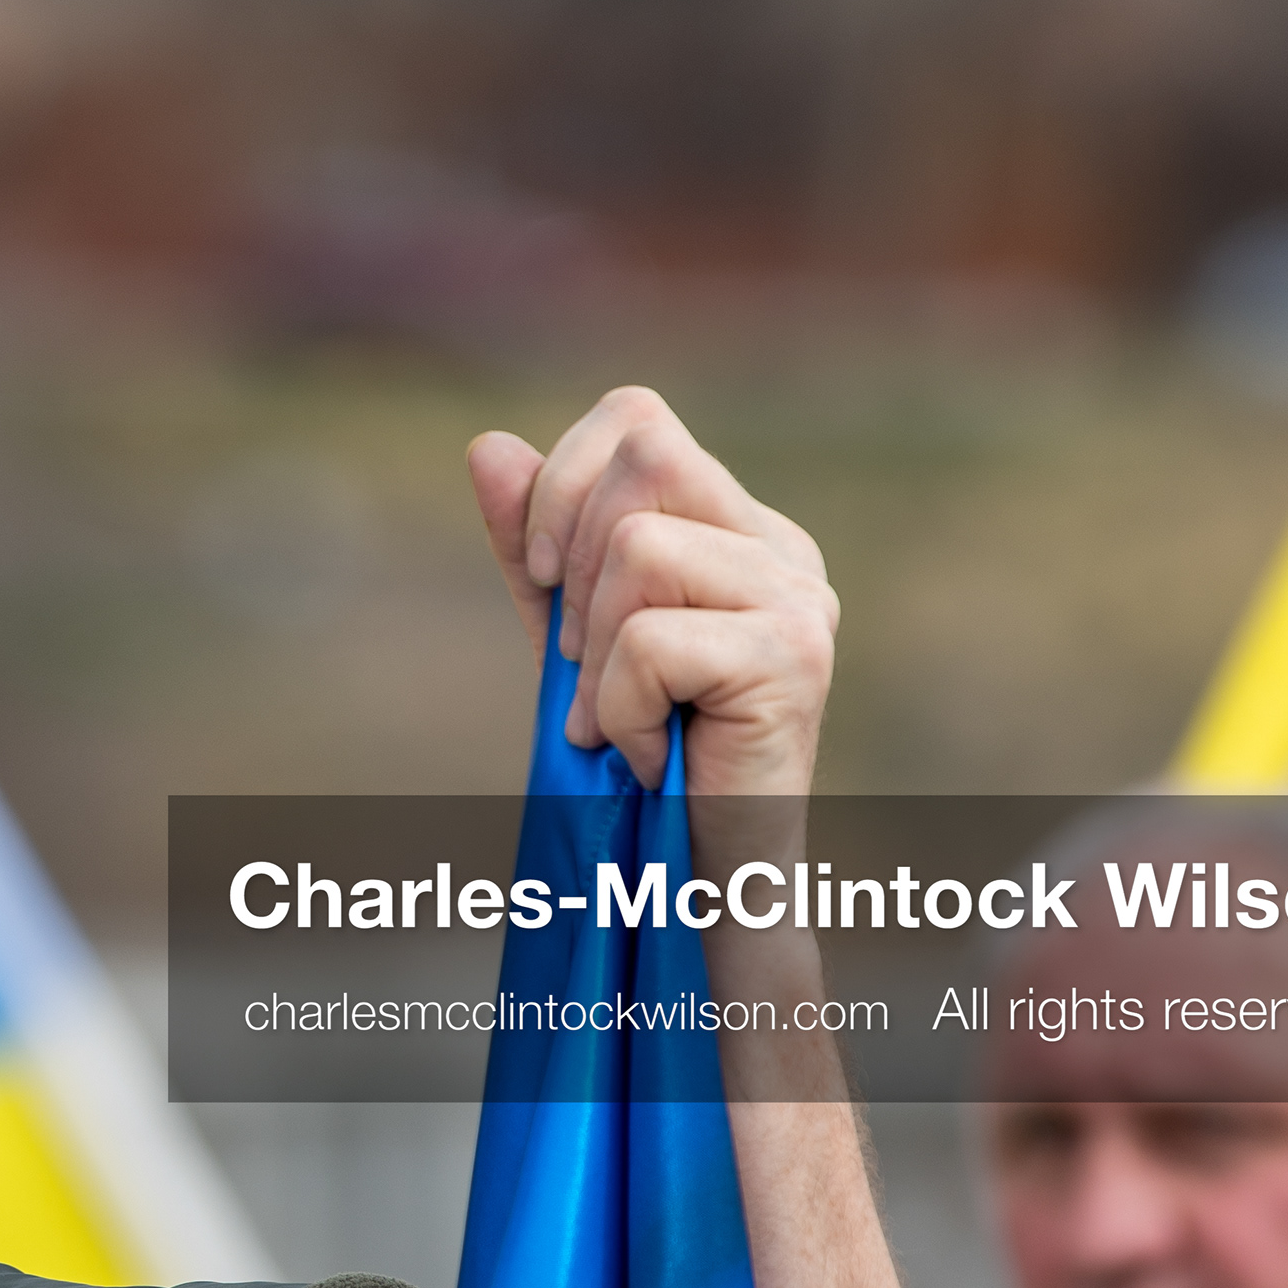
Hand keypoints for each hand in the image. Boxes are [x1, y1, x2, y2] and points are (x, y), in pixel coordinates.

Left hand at [469, 386, 837, 794]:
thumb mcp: (566, 635)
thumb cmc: (635, 752)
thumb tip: (489, 445)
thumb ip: (532, 545)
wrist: (695, 866)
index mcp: (734, 526)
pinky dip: (618, 709)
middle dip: (572, 566)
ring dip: (594, 656)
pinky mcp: (794, 655)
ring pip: (637, 550)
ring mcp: (798, 596)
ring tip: (619, 719)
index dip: (562, 482)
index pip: (639, 421)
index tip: (542, 576)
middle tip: (581, 664)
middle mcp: (780, 547)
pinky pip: (651, 641)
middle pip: (643, 460)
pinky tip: (647, 754)